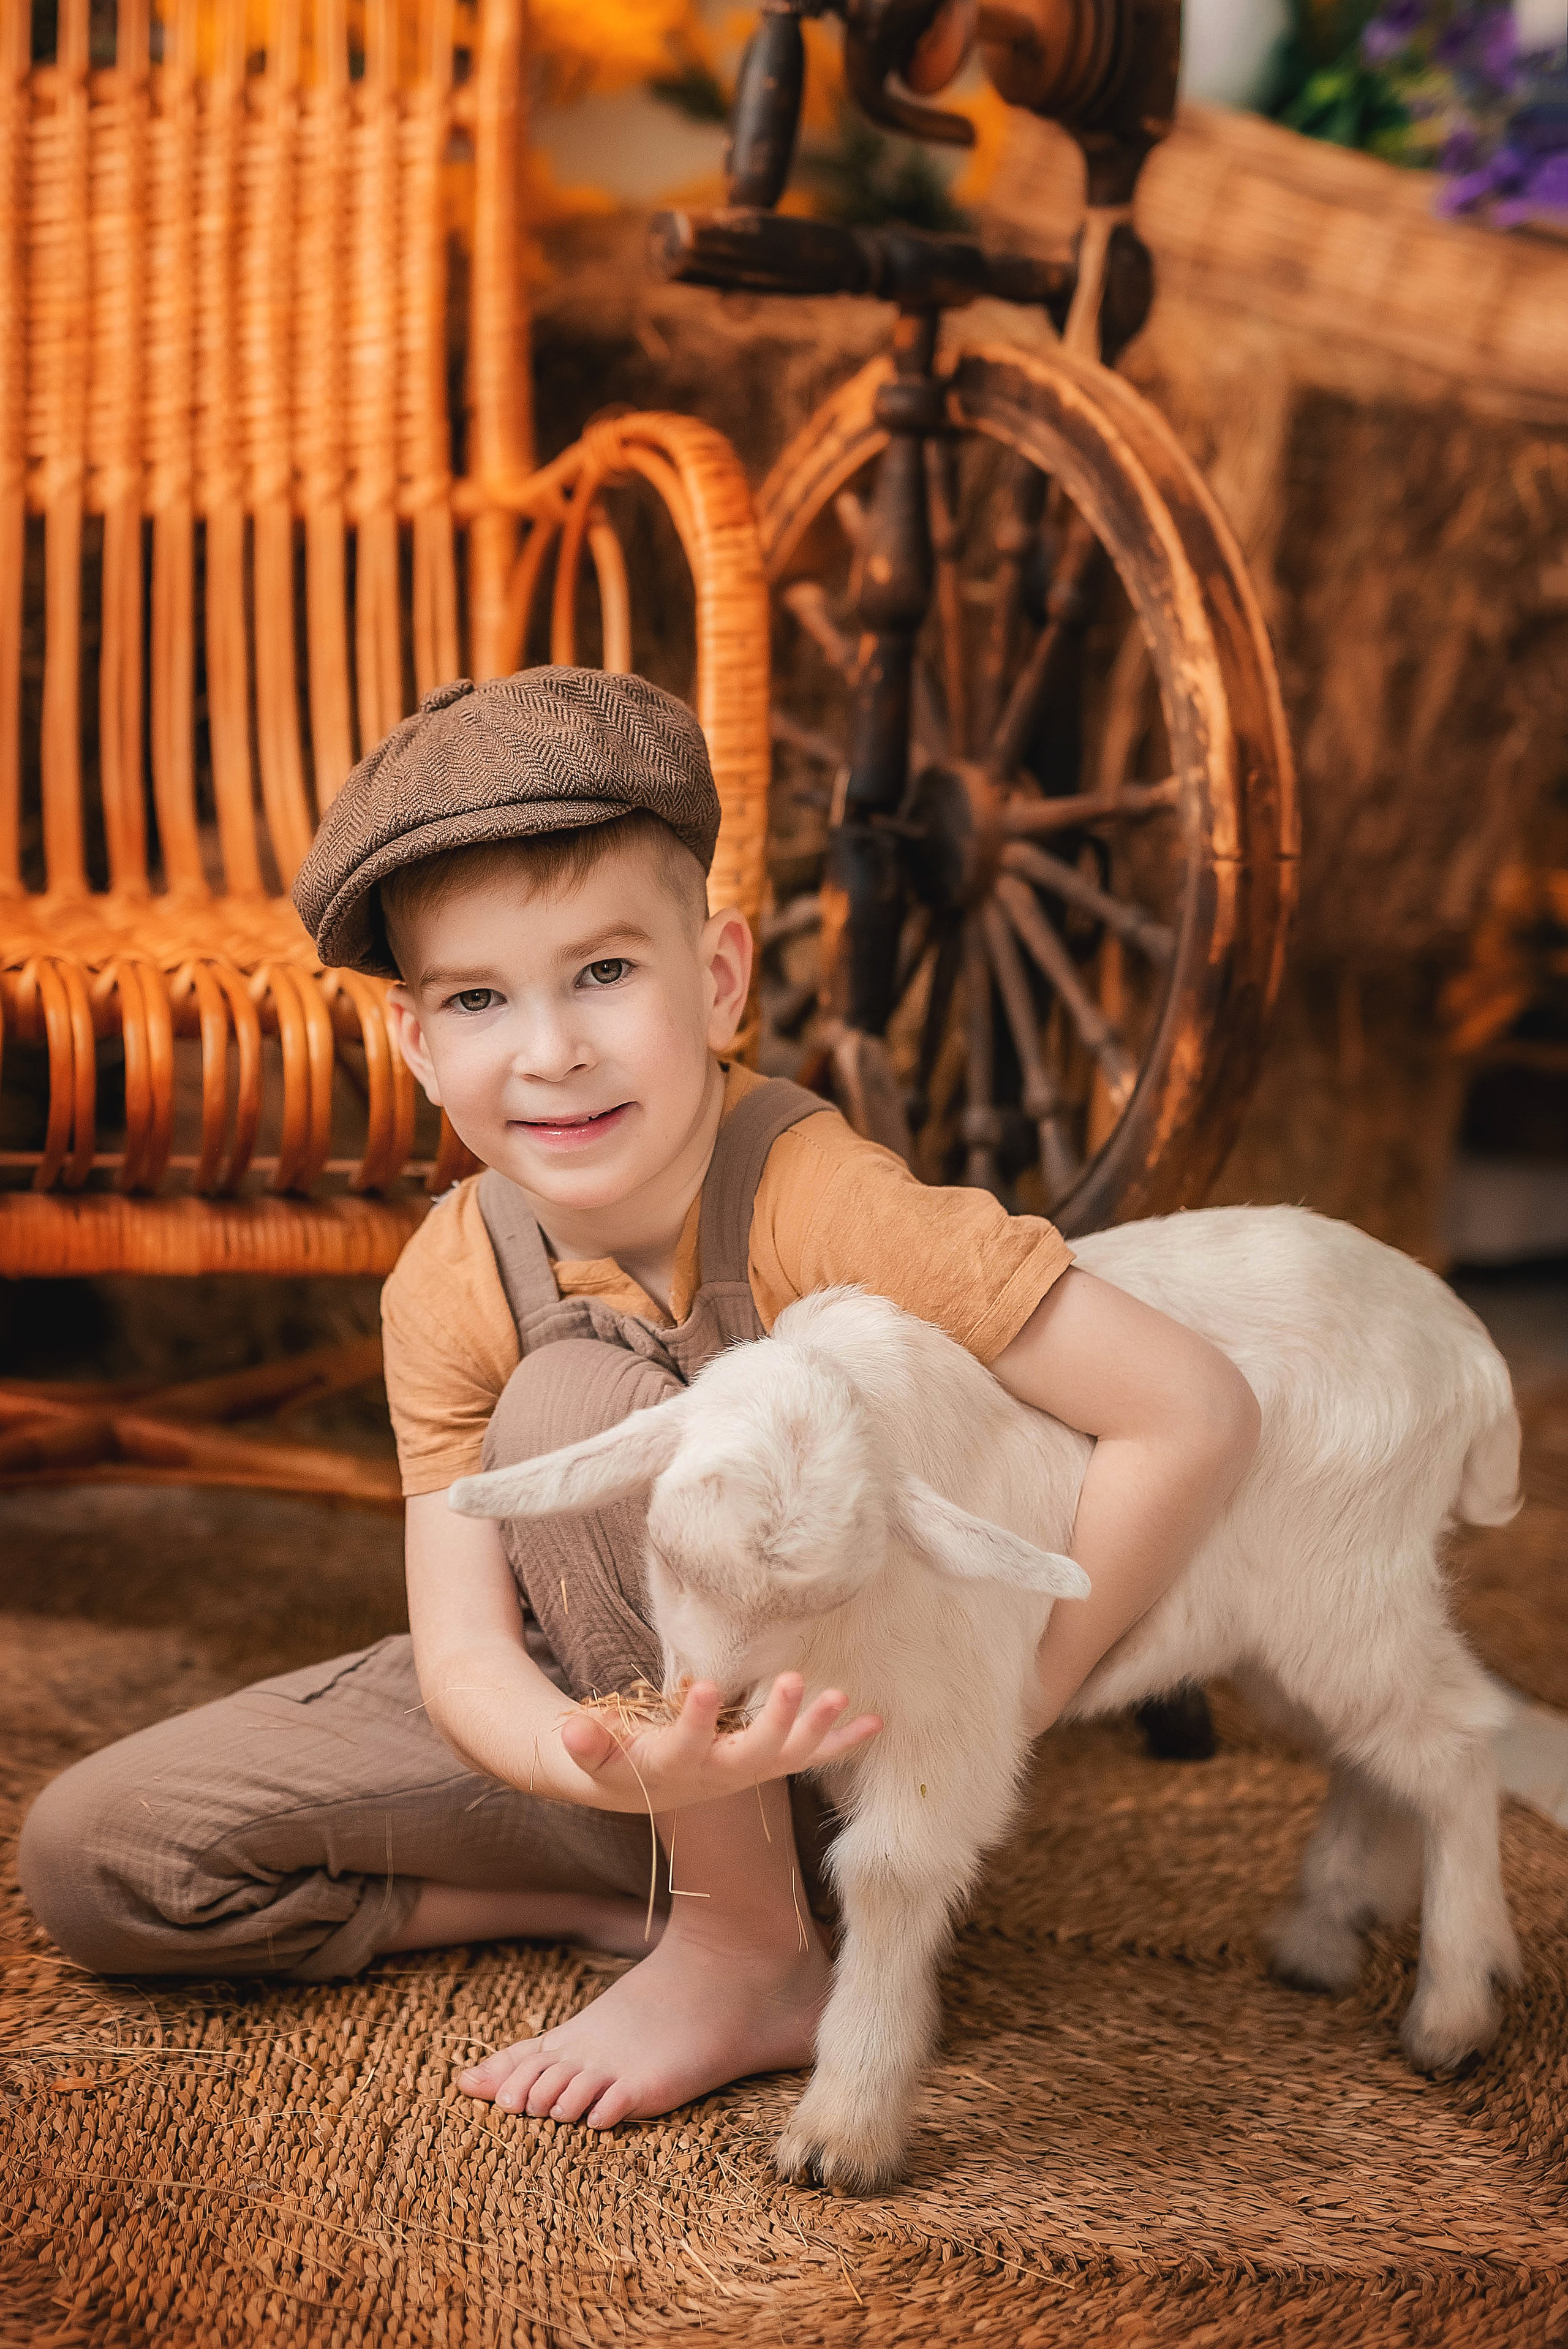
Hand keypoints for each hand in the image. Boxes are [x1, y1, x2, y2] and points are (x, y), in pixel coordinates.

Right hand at [554, 1674, 880, 1814]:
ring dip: (818, 1730)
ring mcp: (748, 1770)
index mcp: (674, 1768)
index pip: (686, 1747)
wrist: (641, 1789)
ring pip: (789, 1756)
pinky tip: (876, 1723)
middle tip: (795, 1679)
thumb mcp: (594, 1755)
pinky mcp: (767, 1762)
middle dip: (775, 1720)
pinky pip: (810, 1755)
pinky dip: (842, 1742)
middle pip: (753, 1754)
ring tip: (842, 1695)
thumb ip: (586, 1744)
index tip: (706, 1685)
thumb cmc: (614, 1760)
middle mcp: (718, 1775)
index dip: (696, 1722)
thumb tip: (572, 1731)